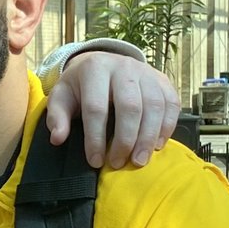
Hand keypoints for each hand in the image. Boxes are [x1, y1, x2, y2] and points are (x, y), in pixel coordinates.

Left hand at [46, 51, 179, 168]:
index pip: (96, 108)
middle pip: (130, 107)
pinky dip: (167, 127)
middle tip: (117, 164)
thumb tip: (58, 139)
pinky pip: (171, 104)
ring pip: (154, 106)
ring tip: (139, 161)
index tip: (95, 161)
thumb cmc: (80, 87)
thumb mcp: (62, 97)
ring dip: (148, 138)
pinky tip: (156, 146)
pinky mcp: (162, 80)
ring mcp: (147, 72)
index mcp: (95, 69)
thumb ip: (58, 117)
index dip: (96, 138)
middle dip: (125, 140)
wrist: (103, 64)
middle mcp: (124, 67)